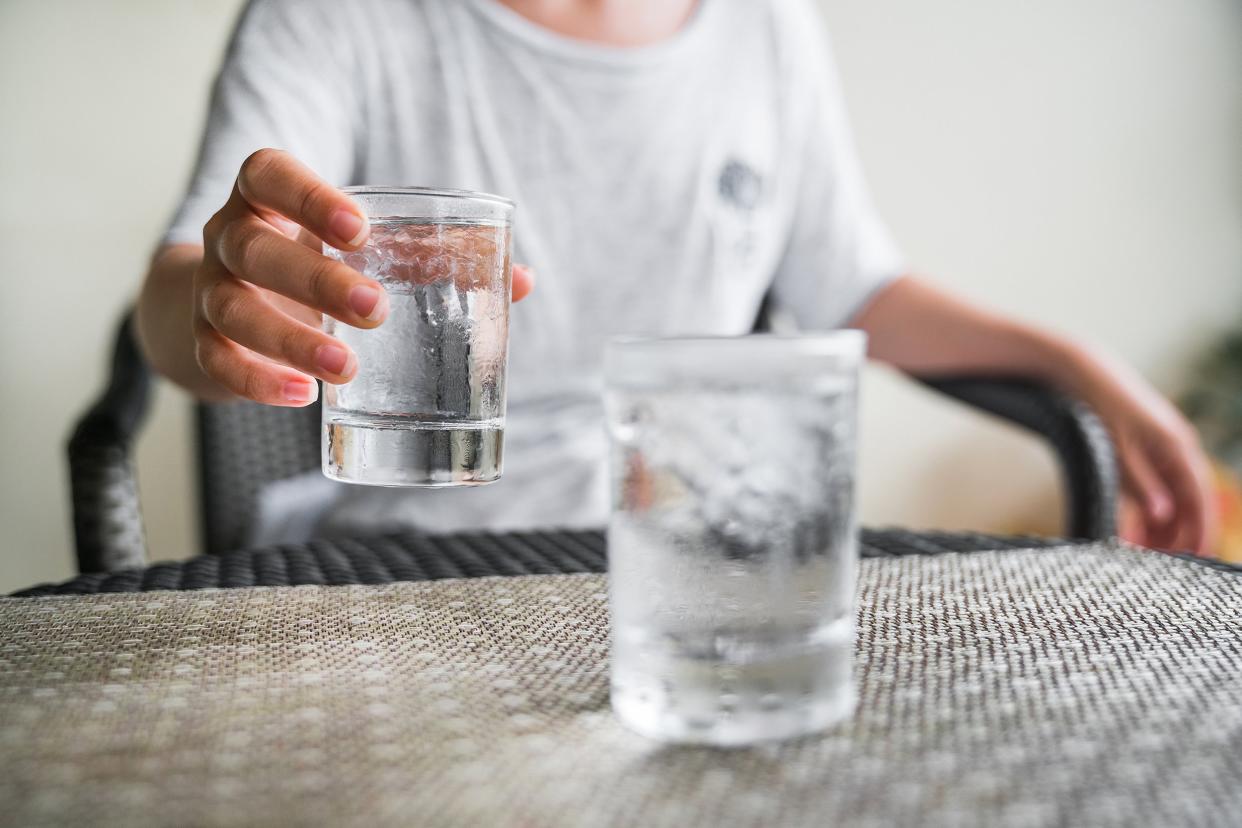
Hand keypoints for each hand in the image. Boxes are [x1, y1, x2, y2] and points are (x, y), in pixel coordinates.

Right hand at [192, 148, 531, 405]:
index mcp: (267, 198)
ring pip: (233, 310)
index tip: (358, 229)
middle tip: (375, 311)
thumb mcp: (362, 250)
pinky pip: (217, 362)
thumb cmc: (318, 263)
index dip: (307, 197)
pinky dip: (257, 382)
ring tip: (346, 368)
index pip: (268, 175)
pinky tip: (302, 397)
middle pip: (252, 248)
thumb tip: (523, 281)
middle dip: (315, 279)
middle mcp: (229, 237)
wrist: (230, 301)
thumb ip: (433, 258)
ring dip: (290, 340)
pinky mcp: (202, 342)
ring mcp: (209, 290)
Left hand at [1081, 355, 1217, 555]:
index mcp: (1178, 447)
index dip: (1199, 530)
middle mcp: (1177, 449)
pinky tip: (1131, 530)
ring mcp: (1162, 449)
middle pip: (1187, 503)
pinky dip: (1145, 510)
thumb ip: (1140, 482)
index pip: (1199, 499)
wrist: (1082, 369)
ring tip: (1140, 552)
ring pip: (1170, 497)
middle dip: (1176, 534)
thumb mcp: (1117, 448)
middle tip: (1156, 562)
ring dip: (1159, 526)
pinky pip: (1154, 487)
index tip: (1193, 558)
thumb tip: (1164, 515)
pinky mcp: (1146, 449)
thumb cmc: (1100, 404)